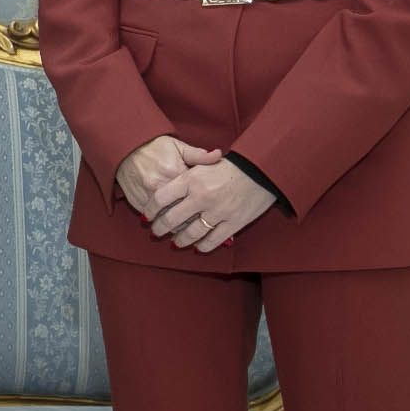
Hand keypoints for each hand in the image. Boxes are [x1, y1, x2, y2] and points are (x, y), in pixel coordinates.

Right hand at [115, 135, 221, 219]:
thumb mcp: (178, 147)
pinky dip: (161, 222)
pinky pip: (152, 219)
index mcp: (174, 172)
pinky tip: (169, 223)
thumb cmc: (155, 147)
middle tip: (200, 224)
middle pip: (181, 212)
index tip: (210, 209)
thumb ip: (199, 155)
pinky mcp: (137, 202)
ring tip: (186, 228)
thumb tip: (219, 155)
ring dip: (176, 226)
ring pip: (166, 219)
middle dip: (192, 220)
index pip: (194, 195)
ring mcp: (147, 195)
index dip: (203, 205)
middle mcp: (160, 185)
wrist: (125, 148)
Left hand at [146, 157, 276, 252]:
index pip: (160, 198)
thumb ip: (184, 176)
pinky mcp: (233, 223)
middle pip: (171, 219)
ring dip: (180, 240)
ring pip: (191, 233)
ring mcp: (217, 212)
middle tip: (156, 232)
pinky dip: (203, 246)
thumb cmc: (232, 165)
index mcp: (191, 179)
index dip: (150, 210)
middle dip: (160, 228)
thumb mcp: (204, 164)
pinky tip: (198, 247)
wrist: (263, 168)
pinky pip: (213, 240)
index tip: (146, 216)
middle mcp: (201, 197)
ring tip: (175, 242)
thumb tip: (163, 189)